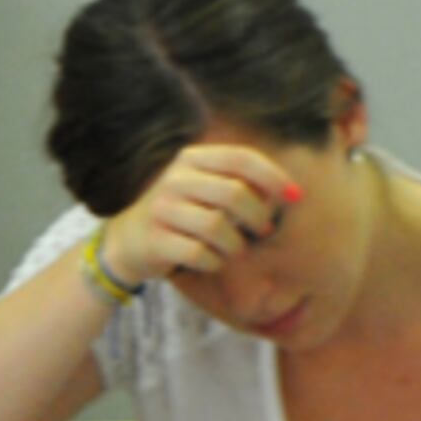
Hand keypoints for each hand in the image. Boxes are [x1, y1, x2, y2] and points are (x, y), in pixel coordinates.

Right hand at [95, 143, 297, 291]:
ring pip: (218, 227)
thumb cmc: (181, 214)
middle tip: (262, 230)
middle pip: (234, 194)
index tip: (294, 197)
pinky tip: (213, 261)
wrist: (125, 241)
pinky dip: (215, 262)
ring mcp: (161, 210)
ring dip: (236, 244)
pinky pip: (200, 253)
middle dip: (258, 216)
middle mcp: (174, 179)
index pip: (241, 159)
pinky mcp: (154, 241)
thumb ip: (239, 182)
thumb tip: (290, 192)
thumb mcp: (204, 187)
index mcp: (191, 159)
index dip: (273, 177)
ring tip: (235, 249)